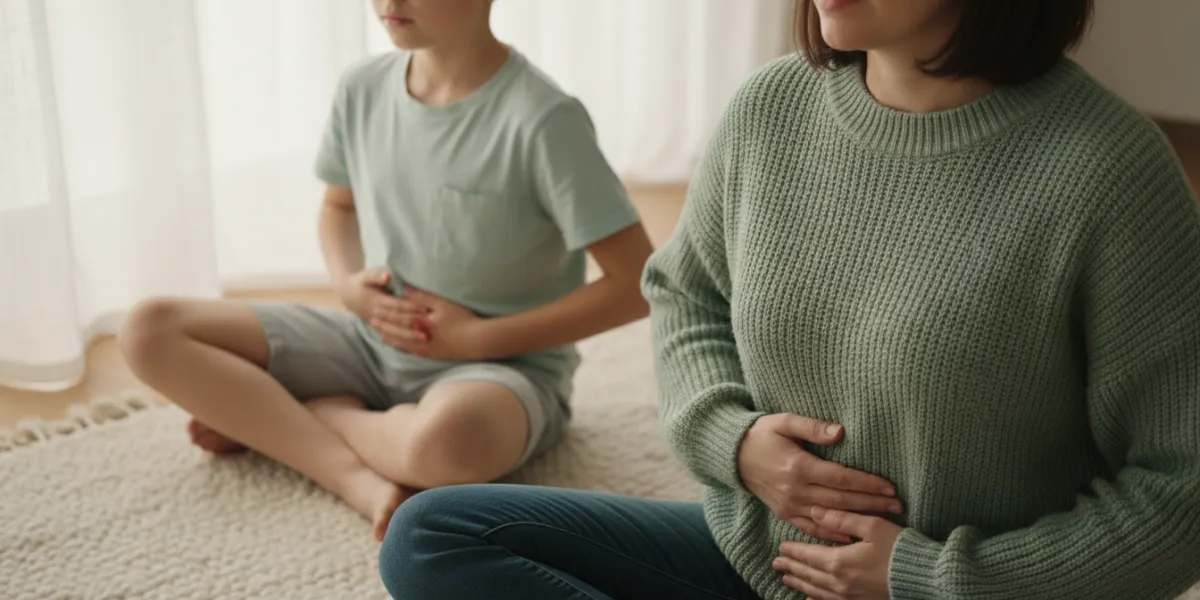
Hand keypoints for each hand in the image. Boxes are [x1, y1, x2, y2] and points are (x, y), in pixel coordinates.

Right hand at [336, 268, 429, 344]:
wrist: (348, 295)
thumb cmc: (362, 282)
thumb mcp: (367, 275)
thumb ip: (377, 275)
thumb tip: (388, 276)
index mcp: (377, 301)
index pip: (397, 305)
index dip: (411, 307)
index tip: (426, 308)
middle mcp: (378, 314)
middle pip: (397, 321)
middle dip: (413, 326)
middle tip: (430, 329)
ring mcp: (378, 324)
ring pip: (395, 332)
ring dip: (410, 337)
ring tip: (425, 339)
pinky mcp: (379, 329)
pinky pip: (391, 338)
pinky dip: (402, 342)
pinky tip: (415, 346)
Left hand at [384, 286, 491, 361]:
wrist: (477, 340)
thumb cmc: (462, 319)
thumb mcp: (443, 303)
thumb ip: (422, 296)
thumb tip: (405, 290)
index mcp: (421, 322)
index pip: (400, 316)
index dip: (387, 312)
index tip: (376, 308)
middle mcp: (420, 336)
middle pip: (398, 330)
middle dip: (385, 325)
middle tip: (372, 322)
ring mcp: (426, 348)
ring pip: (403, 343)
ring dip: (391, 338)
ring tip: (381, 335)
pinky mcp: (434, 354)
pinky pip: (413, 352)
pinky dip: (404, 348)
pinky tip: (400, 347)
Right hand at [737, 414, 900, 543]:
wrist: (733, 455)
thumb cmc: (762, 434)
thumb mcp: (784, 422)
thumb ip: (812, 426)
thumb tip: (840, 432)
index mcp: (799, 467)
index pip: (841, 478)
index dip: (867, 484)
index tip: (890, 486)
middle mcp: (796, 490)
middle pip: (841, 501)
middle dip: (872, 503)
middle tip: (898, 505)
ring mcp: (789, 505)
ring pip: (830, 517)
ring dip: (859, 519)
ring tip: (885, 519)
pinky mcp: (785, 513)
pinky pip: (812, 528)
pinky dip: (833, 534)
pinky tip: (852, 535)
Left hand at [774, 507, 900, 598]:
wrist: (924, 576)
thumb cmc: (899, 547)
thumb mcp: (871, 525)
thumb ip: (841, 519)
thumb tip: (815, 511)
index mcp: (840, 562)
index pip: (808, 556)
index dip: (794, 551)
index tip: (781, 546)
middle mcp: (840, 583)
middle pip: (808, 574)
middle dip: (791, 567)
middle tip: (776, 562)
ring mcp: (849, 596)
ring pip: (816, 590)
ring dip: (800, 583)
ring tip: (787, 578)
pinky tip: (809, 599)